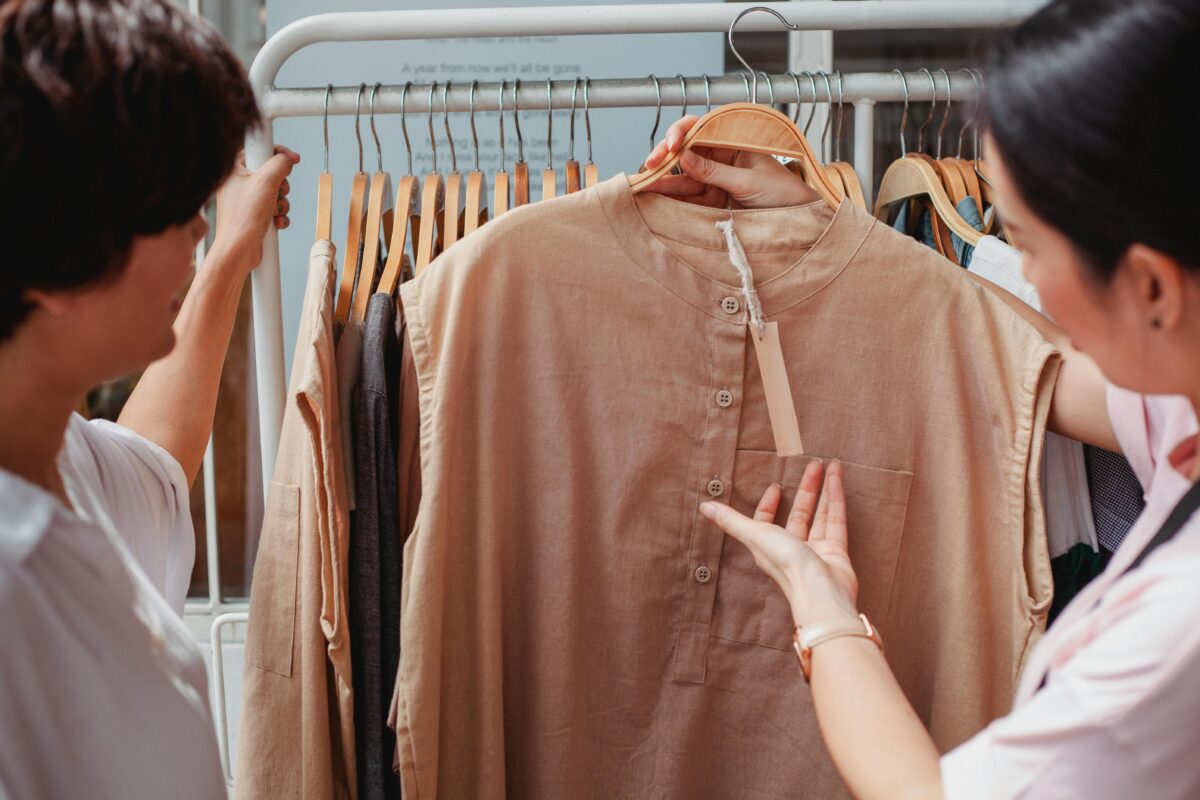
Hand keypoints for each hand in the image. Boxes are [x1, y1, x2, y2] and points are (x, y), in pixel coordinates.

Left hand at [213, 145, 299, 273]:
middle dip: (281, 185)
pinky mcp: (254, 214)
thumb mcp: (266, 182)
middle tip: (276, 192)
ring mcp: (247, 200)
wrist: (239, 250)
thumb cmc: (243, 219)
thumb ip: (279, 164)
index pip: (259, 149)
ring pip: (276, 192)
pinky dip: (279, 215)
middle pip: (271, 172)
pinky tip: (275, 222)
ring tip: (273, 211)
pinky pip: (275, 208)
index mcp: (234, 169)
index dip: (277, 152)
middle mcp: (239, 183)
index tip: (292, 157)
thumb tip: (287, 159)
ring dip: (282, 202)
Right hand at [641, 115, 818, 208]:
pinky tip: (655, 196)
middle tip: (649, 166)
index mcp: (733, 141)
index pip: (701, 128)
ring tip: (643, 184)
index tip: (672, 145)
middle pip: (685, 151)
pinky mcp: (712, 201)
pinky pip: (687, 197)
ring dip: (663, 179)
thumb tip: (683, 157)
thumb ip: (714, 170)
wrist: (800, 220)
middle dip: (665, 157)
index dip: (681, 134)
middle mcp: (721, 157)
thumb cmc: (784, 193)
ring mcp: (715, 179)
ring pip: (683, 175)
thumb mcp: (748, 180)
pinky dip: (671, 197)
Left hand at [700, 461, 858, 627]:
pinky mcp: (836, 551)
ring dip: (825, 490)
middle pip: (799, 513)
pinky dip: (836, 499)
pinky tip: (837, 479)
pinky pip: (836, 519)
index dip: (769, 504)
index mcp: (769, 547)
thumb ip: (731, 520)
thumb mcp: (755, 535)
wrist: (821, 592)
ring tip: (830, 465)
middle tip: (812, 465)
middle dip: (805, 489)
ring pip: (820, 514)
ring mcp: (816, 550)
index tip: (775, 486)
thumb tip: (704, 506)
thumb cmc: (785, 565)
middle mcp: (792, 548)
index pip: (766, 521)